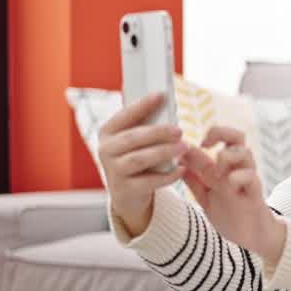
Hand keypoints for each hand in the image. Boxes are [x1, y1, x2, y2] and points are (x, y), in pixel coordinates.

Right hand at [98, 93, 187, 236]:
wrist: (129, 195)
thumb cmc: (137, 158)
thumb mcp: (137, 141)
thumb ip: (147, 124)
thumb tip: (166, 103)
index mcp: (107, 132)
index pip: (124, 116)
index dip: (142, 105)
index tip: (161, 95)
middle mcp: (105, 150)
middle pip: (132, 138)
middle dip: (157, 132)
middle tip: (180, 130)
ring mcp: (113, 171)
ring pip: (139, 159)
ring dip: (163, 152)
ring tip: (184, 147)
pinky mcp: (125, 190)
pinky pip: (148, 182)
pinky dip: (167, 176)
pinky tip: (181, 170)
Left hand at [180, 126, 287, 264]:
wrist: (252, 238)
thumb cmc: (231, 216)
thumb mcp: (205, 197)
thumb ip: (194, 180)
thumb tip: (177, 161)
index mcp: (225, 168)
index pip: (216, 140)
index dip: (198, 138)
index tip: (181, 146)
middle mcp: (237, 169)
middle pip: (236, 136)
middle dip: (219, 132)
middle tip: (205, 143)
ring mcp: (247, 180)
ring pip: (244, 152)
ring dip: (226, 157)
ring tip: (216, 174)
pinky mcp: (255, 194)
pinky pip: (251, 177)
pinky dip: (238, 177)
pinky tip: (229, 186)